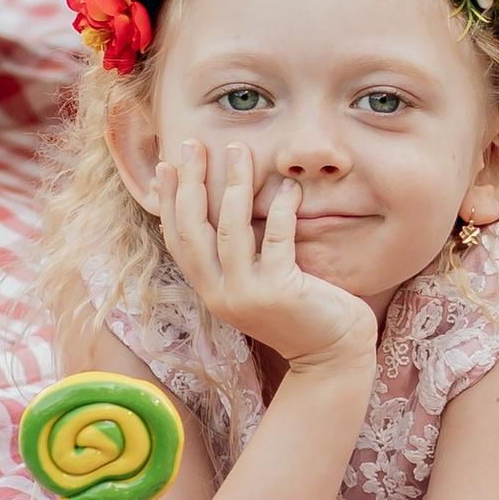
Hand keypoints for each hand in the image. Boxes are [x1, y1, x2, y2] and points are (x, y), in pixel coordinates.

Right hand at [158, 140, 377, 376]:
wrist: (332, 354)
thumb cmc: (300, 311)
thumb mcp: (256, 283)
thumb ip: (238, 254)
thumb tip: (226, 204)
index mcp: (210, 290)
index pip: (177, 239)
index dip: (168, 201)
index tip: (166, 164)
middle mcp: (220, 294)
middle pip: (194, 230)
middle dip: (191, 183)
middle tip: (193, 144)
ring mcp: (247, 295)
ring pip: (231, 229)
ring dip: (234, 185)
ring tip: (239, 151)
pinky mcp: (279, 292)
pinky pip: (277, 239)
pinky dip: (281, 209)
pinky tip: (289, 187)